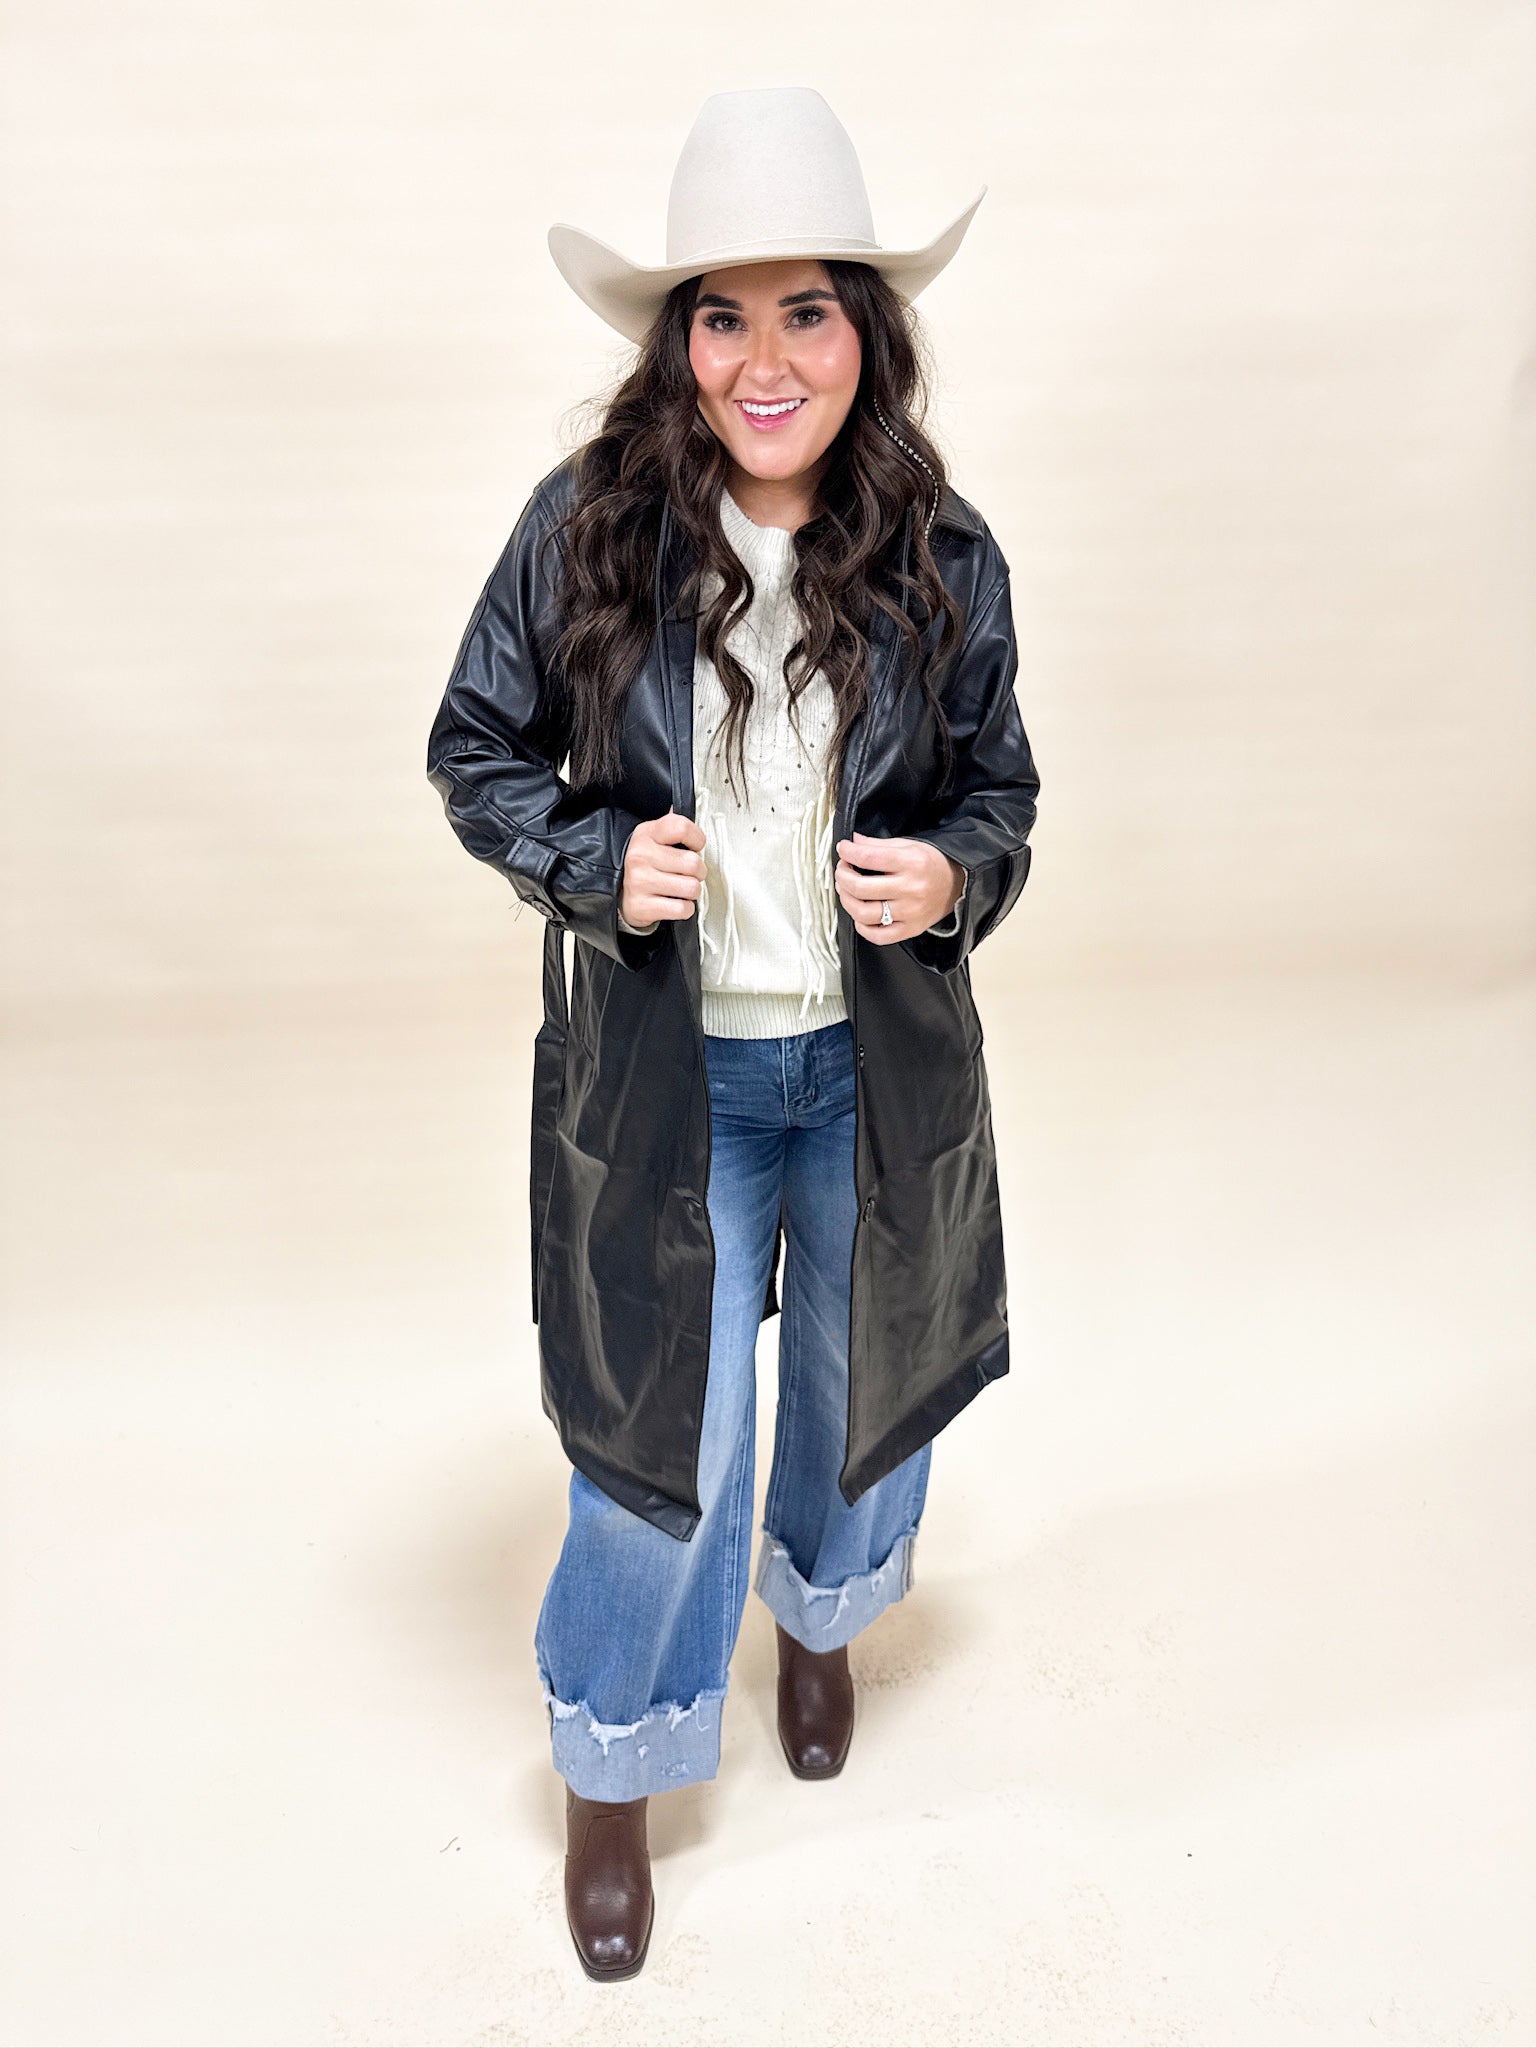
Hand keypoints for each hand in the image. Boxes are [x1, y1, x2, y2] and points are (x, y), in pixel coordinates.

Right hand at [621, 809, 706, 924]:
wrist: (618, 893)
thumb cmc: (645, 864)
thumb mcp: (654, 838)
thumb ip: (674, 827)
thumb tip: (695, 811)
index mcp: (646, 834)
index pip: (681, 827)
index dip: (697, 839)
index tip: (695, 846)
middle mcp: (640, 856)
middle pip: (693, 863)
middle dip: (698, 872)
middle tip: (688, 873)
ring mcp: (639, 882)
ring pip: (692, 888)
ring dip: (692, 891)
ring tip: (680, 888)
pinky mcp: (642, 906)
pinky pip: (682, 908)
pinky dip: (685, 908)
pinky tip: (675, 902)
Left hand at [834, 832, 963, 943]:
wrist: (957, 885)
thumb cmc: (930, 864)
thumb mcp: (907, 846)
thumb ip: (877, 845)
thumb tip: (852, 842)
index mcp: (911, 863)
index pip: (869, 858)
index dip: (848, 852)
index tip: (843, 849)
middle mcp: (911, 889)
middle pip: (861, 888)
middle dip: (843, 877)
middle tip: (842, 870)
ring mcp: (910, 912)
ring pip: (865, 914)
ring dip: (847, 901)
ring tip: (847, 891)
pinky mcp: (910, 929)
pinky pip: (878, 936)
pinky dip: (862, 927)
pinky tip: (860, 916)